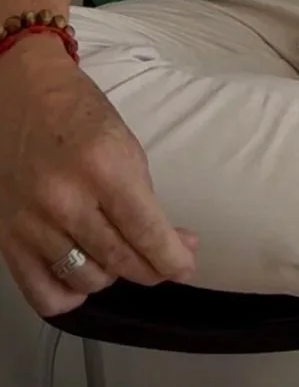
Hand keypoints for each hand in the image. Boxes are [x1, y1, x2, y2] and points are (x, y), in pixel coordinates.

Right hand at [0, 42, 196, 317]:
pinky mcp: (9, 239)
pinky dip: (70, 296)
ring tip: (120, 255)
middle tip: (164, 263)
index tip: (186, 267)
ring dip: (112, 275)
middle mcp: (66, 200)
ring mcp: (33, 223)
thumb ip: (143, 197)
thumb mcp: (124, 144)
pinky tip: (84, 278)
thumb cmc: (80, 113)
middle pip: (119, 259)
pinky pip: (44, 293)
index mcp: (103, 166)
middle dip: (151, 268)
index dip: (171, 258)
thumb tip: (175, 244)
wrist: (22, 96)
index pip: (145, 231)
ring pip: (87, 278)